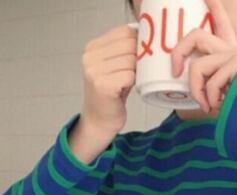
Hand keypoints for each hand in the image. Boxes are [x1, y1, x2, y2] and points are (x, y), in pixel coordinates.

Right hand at [79, 23, 138, 137]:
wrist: (98, 122)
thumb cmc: (110, 95)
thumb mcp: (114, 66)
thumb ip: (124, 50)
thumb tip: (146, 36)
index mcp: (92, 48)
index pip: (124, 31)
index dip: (137, 42)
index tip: (139, 56)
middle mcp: (90, 57)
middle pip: (129, 44)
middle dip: (138, 57)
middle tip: (136, 73)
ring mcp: (95, 71)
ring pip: (131, 60)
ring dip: (136, 72)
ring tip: (129, 83)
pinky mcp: (103, 85)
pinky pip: (130, 76)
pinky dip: (134, 83)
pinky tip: (127, 90)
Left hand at [170, 0, 236, 115]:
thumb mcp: (225, 93)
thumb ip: (210, 84)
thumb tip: (186, 85)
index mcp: (230, 53)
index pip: (220, 22)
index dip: (213, 6)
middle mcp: (232, 49)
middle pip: (196, 35)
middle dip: (178, 51)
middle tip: (175, 72)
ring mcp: (235, 54)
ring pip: (198, 66)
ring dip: (196, 90)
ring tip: (206, 105)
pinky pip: (211, 82)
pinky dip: (209, 99)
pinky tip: (218, 107)